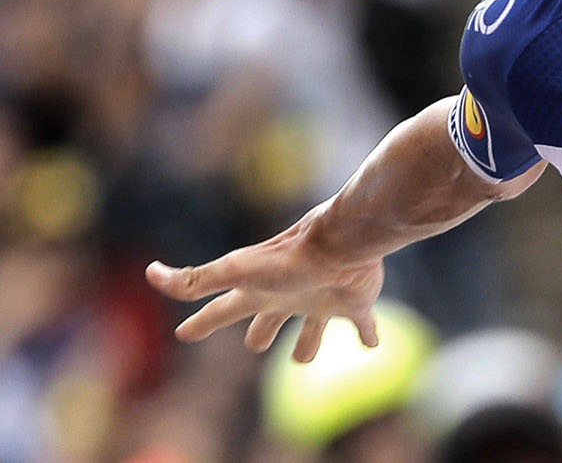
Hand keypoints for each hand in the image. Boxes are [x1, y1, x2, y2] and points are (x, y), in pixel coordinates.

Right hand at [146, 214, 384, 362]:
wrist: (346, 243)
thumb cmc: (291, 258)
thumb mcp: (237, 271)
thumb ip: (196, 280)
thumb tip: (150, 273)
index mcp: (260, 291)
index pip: (223, 310)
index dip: (203, 323)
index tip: (184, 333)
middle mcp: (290, 295)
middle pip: (269, 318)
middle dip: (261, 331)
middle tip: (255, 344)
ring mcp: (324, 299)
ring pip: (313, 326)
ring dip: (309, 341)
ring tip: (302, 358)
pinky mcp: (356, 303)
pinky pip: (363, 324)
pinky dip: (367, 333)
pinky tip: (372, 343)